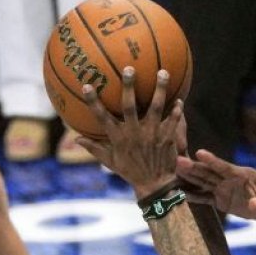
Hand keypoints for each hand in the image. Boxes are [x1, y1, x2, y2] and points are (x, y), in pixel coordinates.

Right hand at [73, 68, 185, 196]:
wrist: (155, 185)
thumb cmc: (131, 172)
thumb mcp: (110, 162)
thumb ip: (94, 148)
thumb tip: (75, 139)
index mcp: (119, 138)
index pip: (102, 117)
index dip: (94, 102)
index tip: (87, 85)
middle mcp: (135, 133)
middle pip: (130, 106)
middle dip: (129, 87)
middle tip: (129, 69)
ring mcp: (152, 135)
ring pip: (156, 108)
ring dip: (160, 89)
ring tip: (163, 72)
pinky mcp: (167, 138)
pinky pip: (174, 120)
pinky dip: (177, 110)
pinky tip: (180, 99)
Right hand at [176, 149, 255, 220]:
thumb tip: (254, 206)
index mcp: (244, 175)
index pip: (226, 167)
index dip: (213, 161)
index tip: (200, 153)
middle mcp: (231, 180)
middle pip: (210, 173)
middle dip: (195, 167)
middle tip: (178, 160)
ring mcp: (225, 189)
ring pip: (205, 182)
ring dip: (190, 178)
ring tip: (174, 171)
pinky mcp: (222, 200)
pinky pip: (207, 198)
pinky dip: (195, 196)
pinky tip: (182, 194)